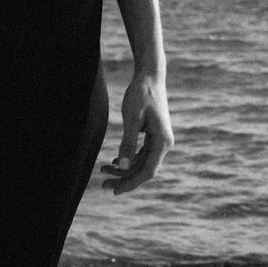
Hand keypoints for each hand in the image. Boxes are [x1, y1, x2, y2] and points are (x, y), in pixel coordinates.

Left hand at [100, 73, 173, 195]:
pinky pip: (141, 153)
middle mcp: (164, 144)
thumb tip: (124, 167)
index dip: (131, 183)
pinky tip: (114, 161)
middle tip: (104, 184)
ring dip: (124, 168)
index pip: (147, 171)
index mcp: (162, 142)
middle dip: (124, 177)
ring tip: (103, 170)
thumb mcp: (132, 119)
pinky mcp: (153, 135)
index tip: (115, 190)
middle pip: (144, 169)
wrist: (150, 76)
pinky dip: (128, 158)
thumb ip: (128, 143)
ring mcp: (159, 140)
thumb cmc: (141, 94)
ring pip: (141, 162)